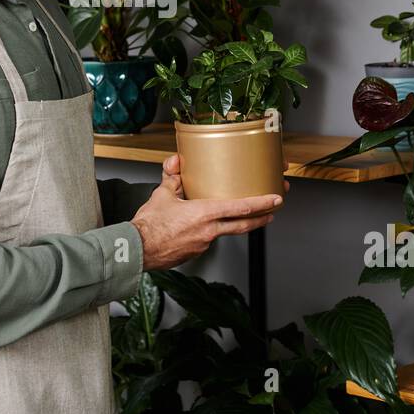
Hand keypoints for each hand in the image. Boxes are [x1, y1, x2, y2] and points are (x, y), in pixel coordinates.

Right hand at [130, 153, 283, 270]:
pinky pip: (208, 239)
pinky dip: (211, 231)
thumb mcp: (162, 194)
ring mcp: (203, 244)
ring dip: (237, 224)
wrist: (137, 250)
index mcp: (204, 214)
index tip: (276, 199)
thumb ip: (172, 177)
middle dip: (261, 217)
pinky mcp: (195, 252)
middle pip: (243, 225)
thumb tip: (175, 161)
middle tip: (273, 211)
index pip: (241, 208)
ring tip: (243, 216)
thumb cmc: (148, 225)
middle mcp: (208, 231)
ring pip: (225, 232)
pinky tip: (204, 226)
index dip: (261, 203)